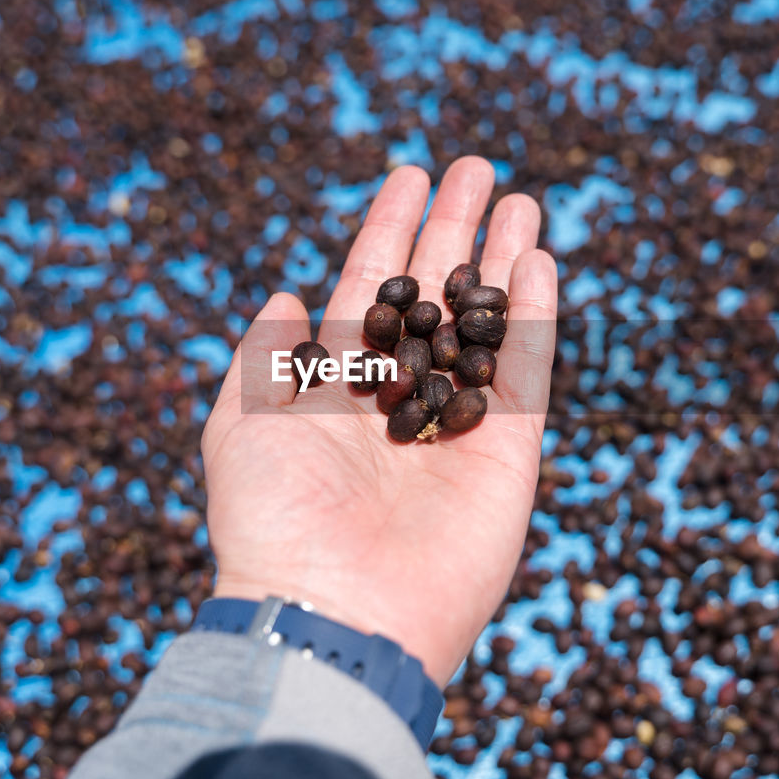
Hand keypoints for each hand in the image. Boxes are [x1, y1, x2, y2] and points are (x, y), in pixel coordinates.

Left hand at [200, 157, 556, 684]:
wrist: (334, 610)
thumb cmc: (272, 521)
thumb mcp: (240, 425)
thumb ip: (265, 356)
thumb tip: (283, 295)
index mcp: (337, 390)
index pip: (370, 289)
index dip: (390, 229)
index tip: (410, 174)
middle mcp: (399, 401)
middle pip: (434, 295)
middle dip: (454, 230)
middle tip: (477, 168)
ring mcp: (456, 427)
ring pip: (486, 325)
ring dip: (502, 261)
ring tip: (520, 201)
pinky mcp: (507, 456)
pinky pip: (526, 374)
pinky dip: (535, 318)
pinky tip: (539, 262)